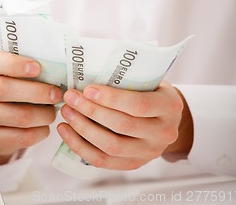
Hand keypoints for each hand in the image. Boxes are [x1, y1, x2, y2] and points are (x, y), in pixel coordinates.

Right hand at [0, 48, 62, 164]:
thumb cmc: (6, 83)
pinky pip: (20, 137)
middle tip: (56, 94)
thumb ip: (25, 65)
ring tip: (53, 111)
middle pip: (4, 90)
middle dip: (36, 92)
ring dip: (42, 114)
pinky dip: (39, 131)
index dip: (15, 64)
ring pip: (17, 116)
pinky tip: (44, 125)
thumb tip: (56, 68)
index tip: (38, 68)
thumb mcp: (7, 69)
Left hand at [57, 81, 192, 169]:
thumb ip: (128, 77)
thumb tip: (90, 70)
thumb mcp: (150, 78)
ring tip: (67, 112)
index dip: (111, 98)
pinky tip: (66, 131)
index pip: (139, 105)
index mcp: (169, 106)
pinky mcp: (134, 164)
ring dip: (83, 129)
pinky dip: (80, 146)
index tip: (88, 89)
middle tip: (71, 97)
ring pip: (111, 146)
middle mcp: (163, 133)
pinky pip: (103, 161)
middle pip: (122, 126)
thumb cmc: (152, 90)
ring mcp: (149, 153)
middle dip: (91, 111)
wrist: (168, 118)